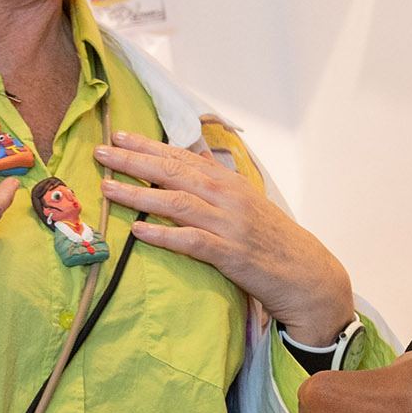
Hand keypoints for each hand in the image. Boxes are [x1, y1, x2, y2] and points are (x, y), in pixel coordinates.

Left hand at [95, 132, 353, 341]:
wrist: (309, 276)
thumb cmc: (275, 241)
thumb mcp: (249, 203)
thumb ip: (219, 180)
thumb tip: (193, 156)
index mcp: (231, 184)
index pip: (183, 158)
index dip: (150, 146)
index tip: (120, 136)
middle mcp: (229, 198)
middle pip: (174, 173)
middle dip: (135, 161)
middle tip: (102, 152)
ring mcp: (230, 226)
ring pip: (177, 203)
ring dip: (139, 194)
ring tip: (107, 188)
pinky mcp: (231, 255)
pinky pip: (192, 242)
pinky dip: (164, 235)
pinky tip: (139, 232)